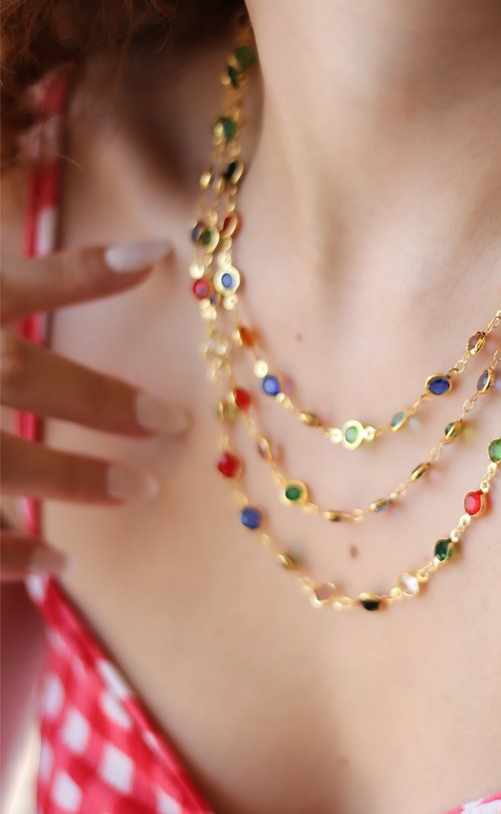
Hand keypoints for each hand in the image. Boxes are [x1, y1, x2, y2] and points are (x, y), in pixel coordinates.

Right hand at [0, 238, 191, 580]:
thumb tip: (154, 254)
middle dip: (95, 397)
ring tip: (134, 488)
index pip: (18, 285)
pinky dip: (6, 551)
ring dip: (65, 474)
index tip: (159, 262)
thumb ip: (51, 279)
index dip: (87, 272)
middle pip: (12, 370)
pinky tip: (56, 559)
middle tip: (170, 420)